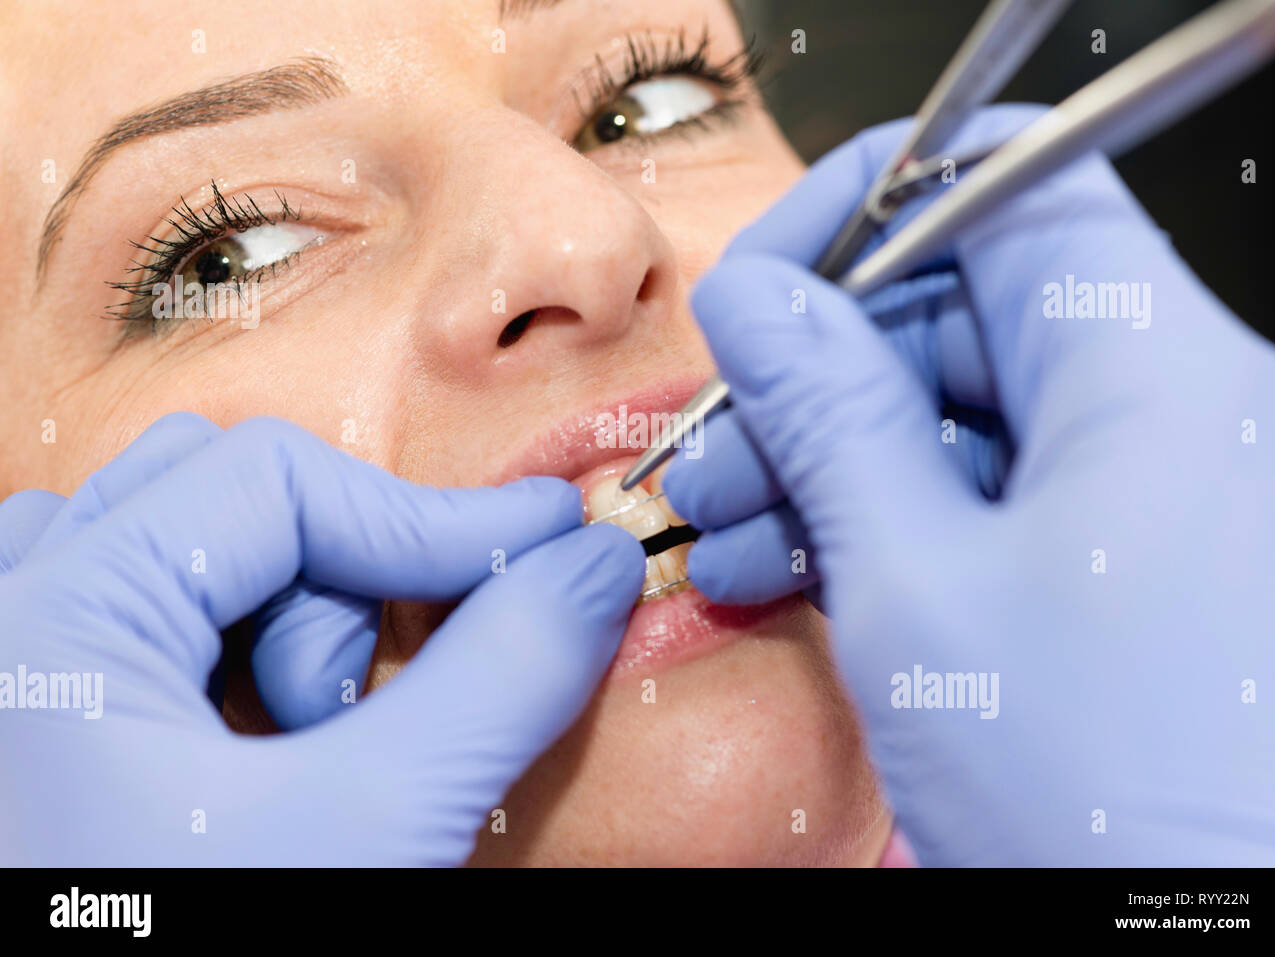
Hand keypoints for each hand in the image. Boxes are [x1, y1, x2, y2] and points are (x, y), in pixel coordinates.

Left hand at [0, 413, 642, 864]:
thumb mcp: (364, 836)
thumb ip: (498, 680)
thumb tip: (593, 570)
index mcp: (52, 618)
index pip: (282, 481)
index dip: (434, 519)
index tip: (552, 549)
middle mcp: (8, 613)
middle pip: (226, 500)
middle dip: (340, 586)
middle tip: (371, 707)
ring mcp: (13, 660)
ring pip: (184, 550)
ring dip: (284, 626)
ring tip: (300, 756)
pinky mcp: (34, 712)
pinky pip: (148, 616)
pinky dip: (232, 654)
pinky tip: (252, 755)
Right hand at [662, 105, 1274, 864]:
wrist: (1210, 953)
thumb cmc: (1098, 803)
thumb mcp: (917, 590)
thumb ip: (827, 414)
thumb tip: (754, 300)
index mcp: (1158, 376)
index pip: (1009, 186)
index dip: (866, 209)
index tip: (763, 285)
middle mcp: (1182, 411)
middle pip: (971, 310)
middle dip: (820, 373)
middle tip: (719, 449)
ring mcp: (1162, 491)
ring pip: (968, 412)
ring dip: (834, 460)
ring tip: (729, 530)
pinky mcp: (1133, 563)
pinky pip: (997, 496)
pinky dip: (893, 521)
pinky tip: (791, 570)